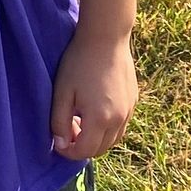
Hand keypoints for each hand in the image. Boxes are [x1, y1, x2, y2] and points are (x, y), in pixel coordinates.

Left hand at [49, 29, 137, 161]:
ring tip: (80, 121)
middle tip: (67, 130)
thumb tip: (62, 144)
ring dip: (96, 139)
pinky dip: (107, 128)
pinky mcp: (133, 101)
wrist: (106, 37)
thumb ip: (60, 122)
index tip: (57, 141)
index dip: (68, 152)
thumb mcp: (62, 93)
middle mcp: (119, 119)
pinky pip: (121, 125)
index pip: (84, 151)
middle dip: (82, 147)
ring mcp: (129, 110)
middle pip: (100, 149)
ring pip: (113, 139)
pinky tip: (94, 111)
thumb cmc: (79, 62)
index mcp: (100, 119)